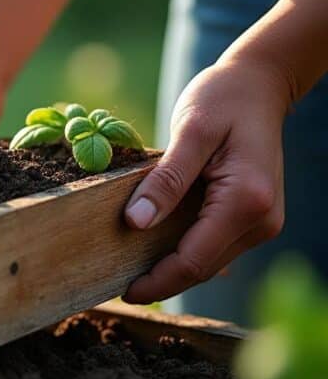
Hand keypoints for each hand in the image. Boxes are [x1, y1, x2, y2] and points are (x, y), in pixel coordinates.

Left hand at [122, 57, 289, 303]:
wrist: (259, 85)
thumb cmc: (223, 99)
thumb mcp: (190, 131)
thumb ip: (165, 179)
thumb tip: (135, 223)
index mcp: (246, 200)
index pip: (194, 259)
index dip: (157, 280)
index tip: (124, 292)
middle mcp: (261, 220)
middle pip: (202, 268)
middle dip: (162, 281)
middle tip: (117, 287)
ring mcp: (262, 222)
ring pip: (209, 262)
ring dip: (172, 269)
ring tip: (129, 270)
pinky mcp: (254, 217)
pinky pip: (215, 246)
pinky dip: (185, 251)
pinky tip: (154, 249)